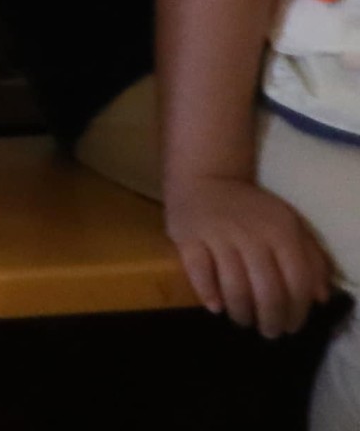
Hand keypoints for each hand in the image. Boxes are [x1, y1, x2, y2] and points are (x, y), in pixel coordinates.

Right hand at [167, 171, 337, 336]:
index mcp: (281, 232)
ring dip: (241, 312)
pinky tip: (216, 306)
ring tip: (243, 320)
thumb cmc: (252, 208)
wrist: (205, 176)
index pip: (296, 283)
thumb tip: (320, 297)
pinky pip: (198, 272)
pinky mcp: (187, 236)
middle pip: (266, 291)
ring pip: (233, 287)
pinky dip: (208, 294)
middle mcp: (251, 235)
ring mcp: (217, 236)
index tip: (292, 326)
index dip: (297, 311)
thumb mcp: (289, 224)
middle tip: (268, 332)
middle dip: (270, 319)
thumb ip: (311, 258)